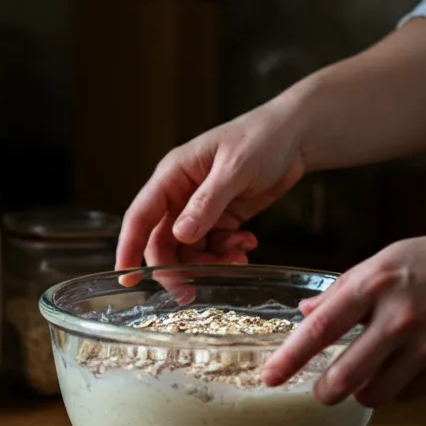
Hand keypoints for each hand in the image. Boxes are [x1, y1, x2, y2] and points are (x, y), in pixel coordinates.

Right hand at [115, 99, 306, 270]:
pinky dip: (228, 253)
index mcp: (172, 175)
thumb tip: (180, 235)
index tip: (127, 278)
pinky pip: (214, 246)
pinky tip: (247, 244)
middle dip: (176, 267)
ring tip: (237, 259)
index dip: (129, 247)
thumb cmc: (262, 137)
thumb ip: (207, 203)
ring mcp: (201, 208)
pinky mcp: (222, 217)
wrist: (298, 134)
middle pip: (163, 241)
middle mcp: (180, 194)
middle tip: (191, 291)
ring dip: (209, 262)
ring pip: (190, 249)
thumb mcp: (235, 168)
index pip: (140, 216)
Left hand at [262, 230, 425, 406]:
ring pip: (374, 394)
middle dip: (324, 391)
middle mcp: (400, 317)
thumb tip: (305, 314)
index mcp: (375, 284)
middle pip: (345, 375)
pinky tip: (400, 368)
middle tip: (320, 390)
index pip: (321, 329)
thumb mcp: (387, 259)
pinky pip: (406, 396)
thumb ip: (343, 289)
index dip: (290, 359)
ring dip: (360, 392)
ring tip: (363, 376)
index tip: (269, 378)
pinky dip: (395, 389)